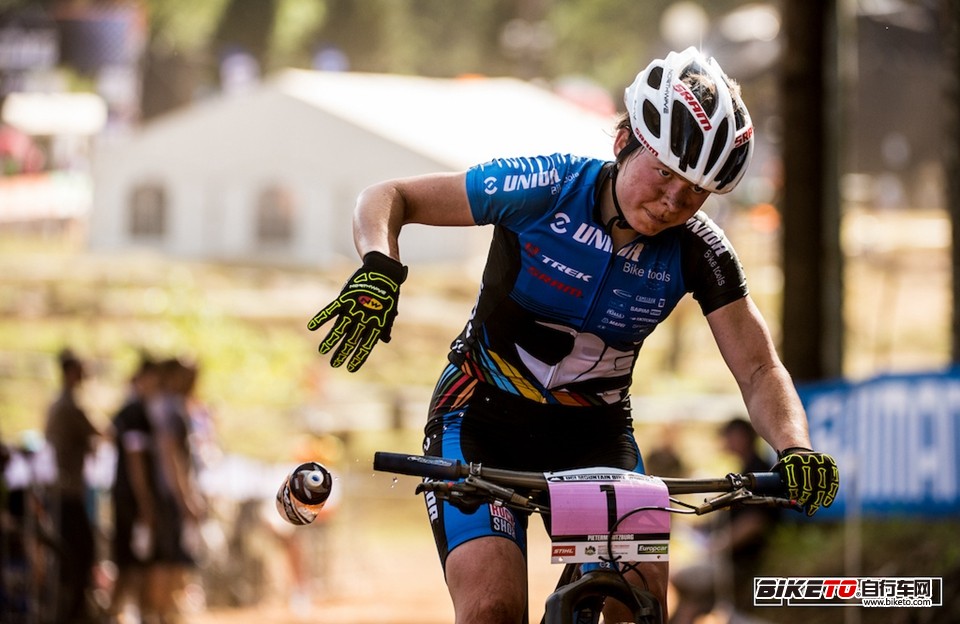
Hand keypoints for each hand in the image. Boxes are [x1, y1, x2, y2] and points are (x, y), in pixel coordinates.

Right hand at [308, 252, 407, 371]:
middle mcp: (364, 318)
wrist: (382, 272)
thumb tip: (385, 341)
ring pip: (339, 329)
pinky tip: (311, 327)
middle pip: (351, 340)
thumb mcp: (389, 312)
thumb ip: (385, 327)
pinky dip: (320, 318)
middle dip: (342, 353)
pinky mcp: (344, 298)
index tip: (350, 369)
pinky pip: (330, 310)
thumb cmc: (388, 294)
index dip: (358, 358)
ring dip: (330, 341)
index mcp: (376, 324)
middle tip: (334, 364)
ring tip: (322, 351)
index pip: (366, 346)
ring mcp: (353, 308)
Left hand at [774, 447, 838, 515]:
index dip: (794, 493)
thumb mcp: (780, 472)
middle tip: (805, 509)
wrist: (799, 452)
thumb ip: (779, 484)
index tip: (794, 502)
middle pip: (809, 484)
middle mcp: (806, 458)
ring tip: (812, 510)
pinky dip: (830, 494)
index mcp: (791, 460)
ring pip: (821, 485)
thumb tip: (791, 502)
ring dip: (817, 500)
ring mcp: (819, 460)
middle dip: (806, 499)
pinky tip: (825, 504)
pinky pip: (832, 481)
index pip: (794, 480)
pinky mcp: (830, 463)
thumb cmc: (788, 468)